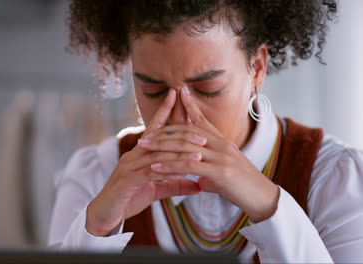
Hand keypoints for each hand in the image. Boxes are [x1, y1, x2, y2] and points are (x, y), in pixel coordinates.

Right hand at [85, 89, 202, 236]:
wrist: (103, 215)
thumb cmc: (127, 200)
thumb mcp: (155, 191)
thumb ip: (174, 185)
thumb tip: (198, 184)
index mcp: (138, 155)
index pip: (153, 130)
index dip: (164, 112)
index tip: (176, 97)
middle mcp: (132, 156)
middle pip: (159, 140)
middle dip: (181, 135)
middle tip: (202, 136)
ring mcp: (128, 167)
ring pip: (157, 156)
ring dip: (179, 154)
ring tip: (199, 154)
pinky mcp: (126, 181)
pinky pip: (149, 173)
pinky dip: (167, 172)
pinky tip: (181, 172)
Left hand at [138, 86, 279, 222]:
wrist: (263, 199)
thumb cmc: (242, 187)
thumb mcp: (223, 174)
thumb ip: (209, 171)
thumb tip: (197, 179)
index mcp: (222, 142)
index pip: (203, 120)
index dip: (190, 106)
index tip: (178, 93)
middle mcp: (221, 145)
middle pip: (188, 131)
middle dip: (164, 132)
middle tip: (144, 135)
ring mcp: (221, 156)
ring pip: (185, 146)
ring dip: (161, 146)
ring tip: (144, 147)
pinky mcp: (220, 172)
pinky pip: (188, 166)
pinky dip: (170, 165)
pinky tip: (155, 167)